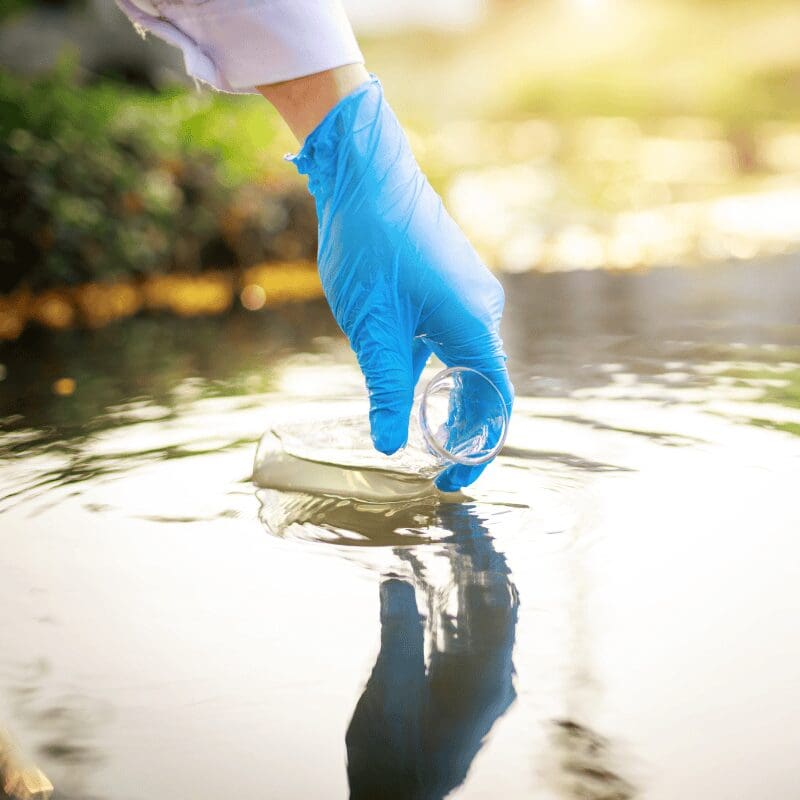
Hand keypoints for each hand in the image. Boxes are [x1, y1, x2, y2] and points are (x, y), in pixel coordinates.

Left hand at [289, 76, 512, 490]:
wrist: (366, 174)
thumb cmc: (370, 245)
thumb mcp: (373, 329)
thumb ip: (386, 390)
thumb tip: (389, 446)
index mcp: (474, 325)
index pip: (494, 403)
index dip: (479, 449)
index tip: (452, 481)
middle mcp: (482, 312)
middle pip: (486, 387)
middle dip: (464, 431)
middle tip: (434, 467)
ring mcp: (468, 296)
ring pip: (468, 364)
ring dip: (449, 401)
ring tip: (422, 434)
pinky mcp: (450, 286)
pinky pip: (453, 341)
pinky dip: (437, 371)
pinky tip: (409, 383)